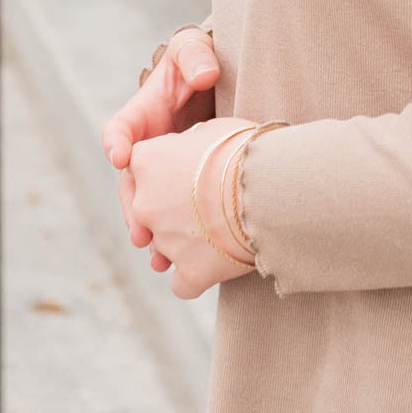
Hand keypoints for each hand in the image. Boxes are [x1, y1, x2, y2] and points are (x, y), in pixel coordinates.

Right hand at [101, 24, 219, 272]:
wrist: (224, 80)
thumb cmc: (202, 61)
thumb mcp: (195, 50)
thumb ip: (195, 56)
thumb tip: (205, 74)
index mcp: (142, 115)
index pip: (119, 130)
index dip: (116, 142)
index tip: (120, 156)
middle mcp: (148, 149)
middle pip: (130, 184)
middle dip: (133, 208)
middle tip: (141, 232)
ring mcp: (165, 171)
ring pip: (149, 208)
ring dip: (151, 233)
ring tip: (158, 258)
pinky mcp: (185, 188)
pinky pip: (174, 216)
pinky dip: (175, 239)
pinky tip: (181, 264)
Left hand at [116, 116, 260, 300]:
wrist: (270, 185)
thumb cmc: (246, 149)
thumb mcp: (212, 130)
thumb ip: (188, 142)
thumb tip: (190, 149)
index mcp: (147, 161)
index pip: (141, 167)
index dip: (166, 169)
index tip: (189, 170)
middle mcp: (145, 203)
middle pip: (148, 210)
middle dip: (171, 209)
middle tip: (207, 202)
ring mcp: (165, 241)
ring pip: (165, 246)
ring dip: (185, 241)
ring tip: (221, 230)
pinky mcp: (189, 272)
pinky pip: (183, 282)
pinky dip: (197, 276)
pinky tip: (217, 263)